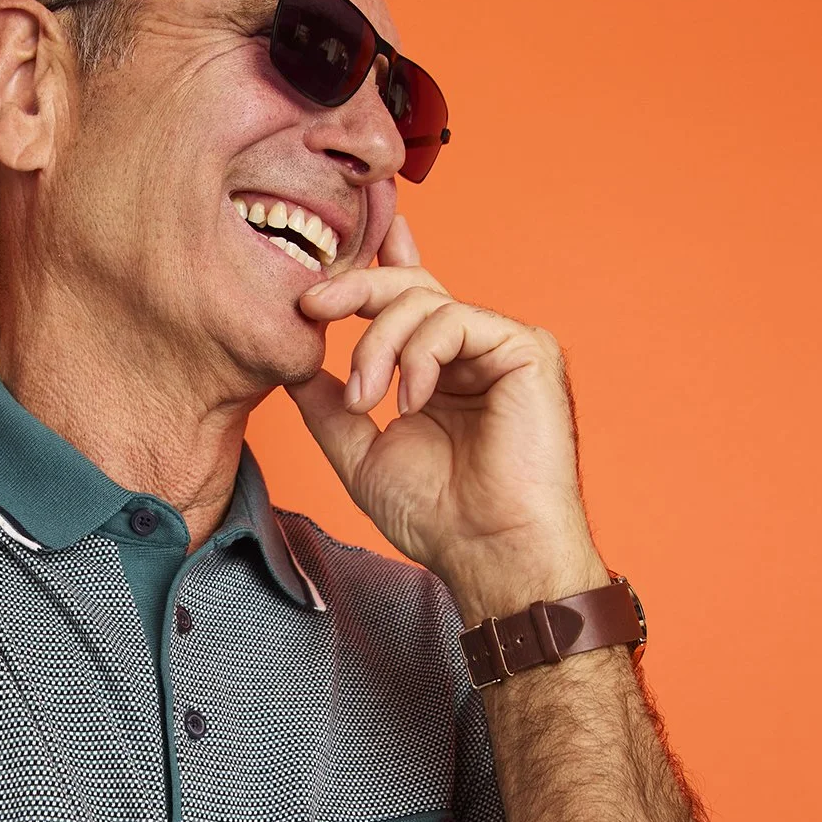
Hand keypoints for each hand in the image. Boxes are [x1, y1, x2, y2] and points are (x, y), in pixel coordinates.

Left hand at [288, 215, 606, 623]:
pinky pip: (457, 320)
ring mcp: (502, 348)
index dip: (374, 268)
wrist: (489, 552)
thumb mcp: (361, 454)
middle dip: (354, 290)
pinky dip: (420, 356)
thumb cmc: (437, 518)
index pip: (407, 301)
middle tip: (310, 308)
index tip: (324, 271)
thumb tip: (294, 368)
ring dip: (378, 346)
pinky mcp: (528, 350)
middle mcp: (473, 352)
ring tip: (365, 401)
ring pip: (425, 301)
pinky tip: (409, 402)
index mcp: (440, 370)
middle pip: (410, 288)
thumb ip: (329, 408)